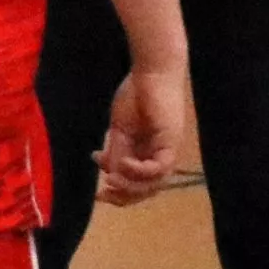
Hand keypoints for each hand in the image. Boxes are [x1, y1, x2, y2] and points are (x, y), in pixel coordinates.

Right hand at [94, 63, 192, 204]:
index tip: (98, 191)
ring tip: (110, 180)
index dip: (120, 192)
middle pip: (148, 190)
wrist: (150, 71)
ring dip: (131, 187)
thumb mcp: (120, 130)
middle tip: (101, 195)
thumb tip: (110, 173)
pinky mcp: (170, 142)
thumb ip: (116, 152)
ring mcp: (168, 150)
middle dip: (124, 197)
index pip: (139, 183)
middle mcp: (161, 156)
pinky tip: (123, 164)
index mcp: (148, 153)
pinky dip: (140, 171)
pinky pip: (159, 167)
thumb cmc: (136, 94)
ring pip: (155, 183)